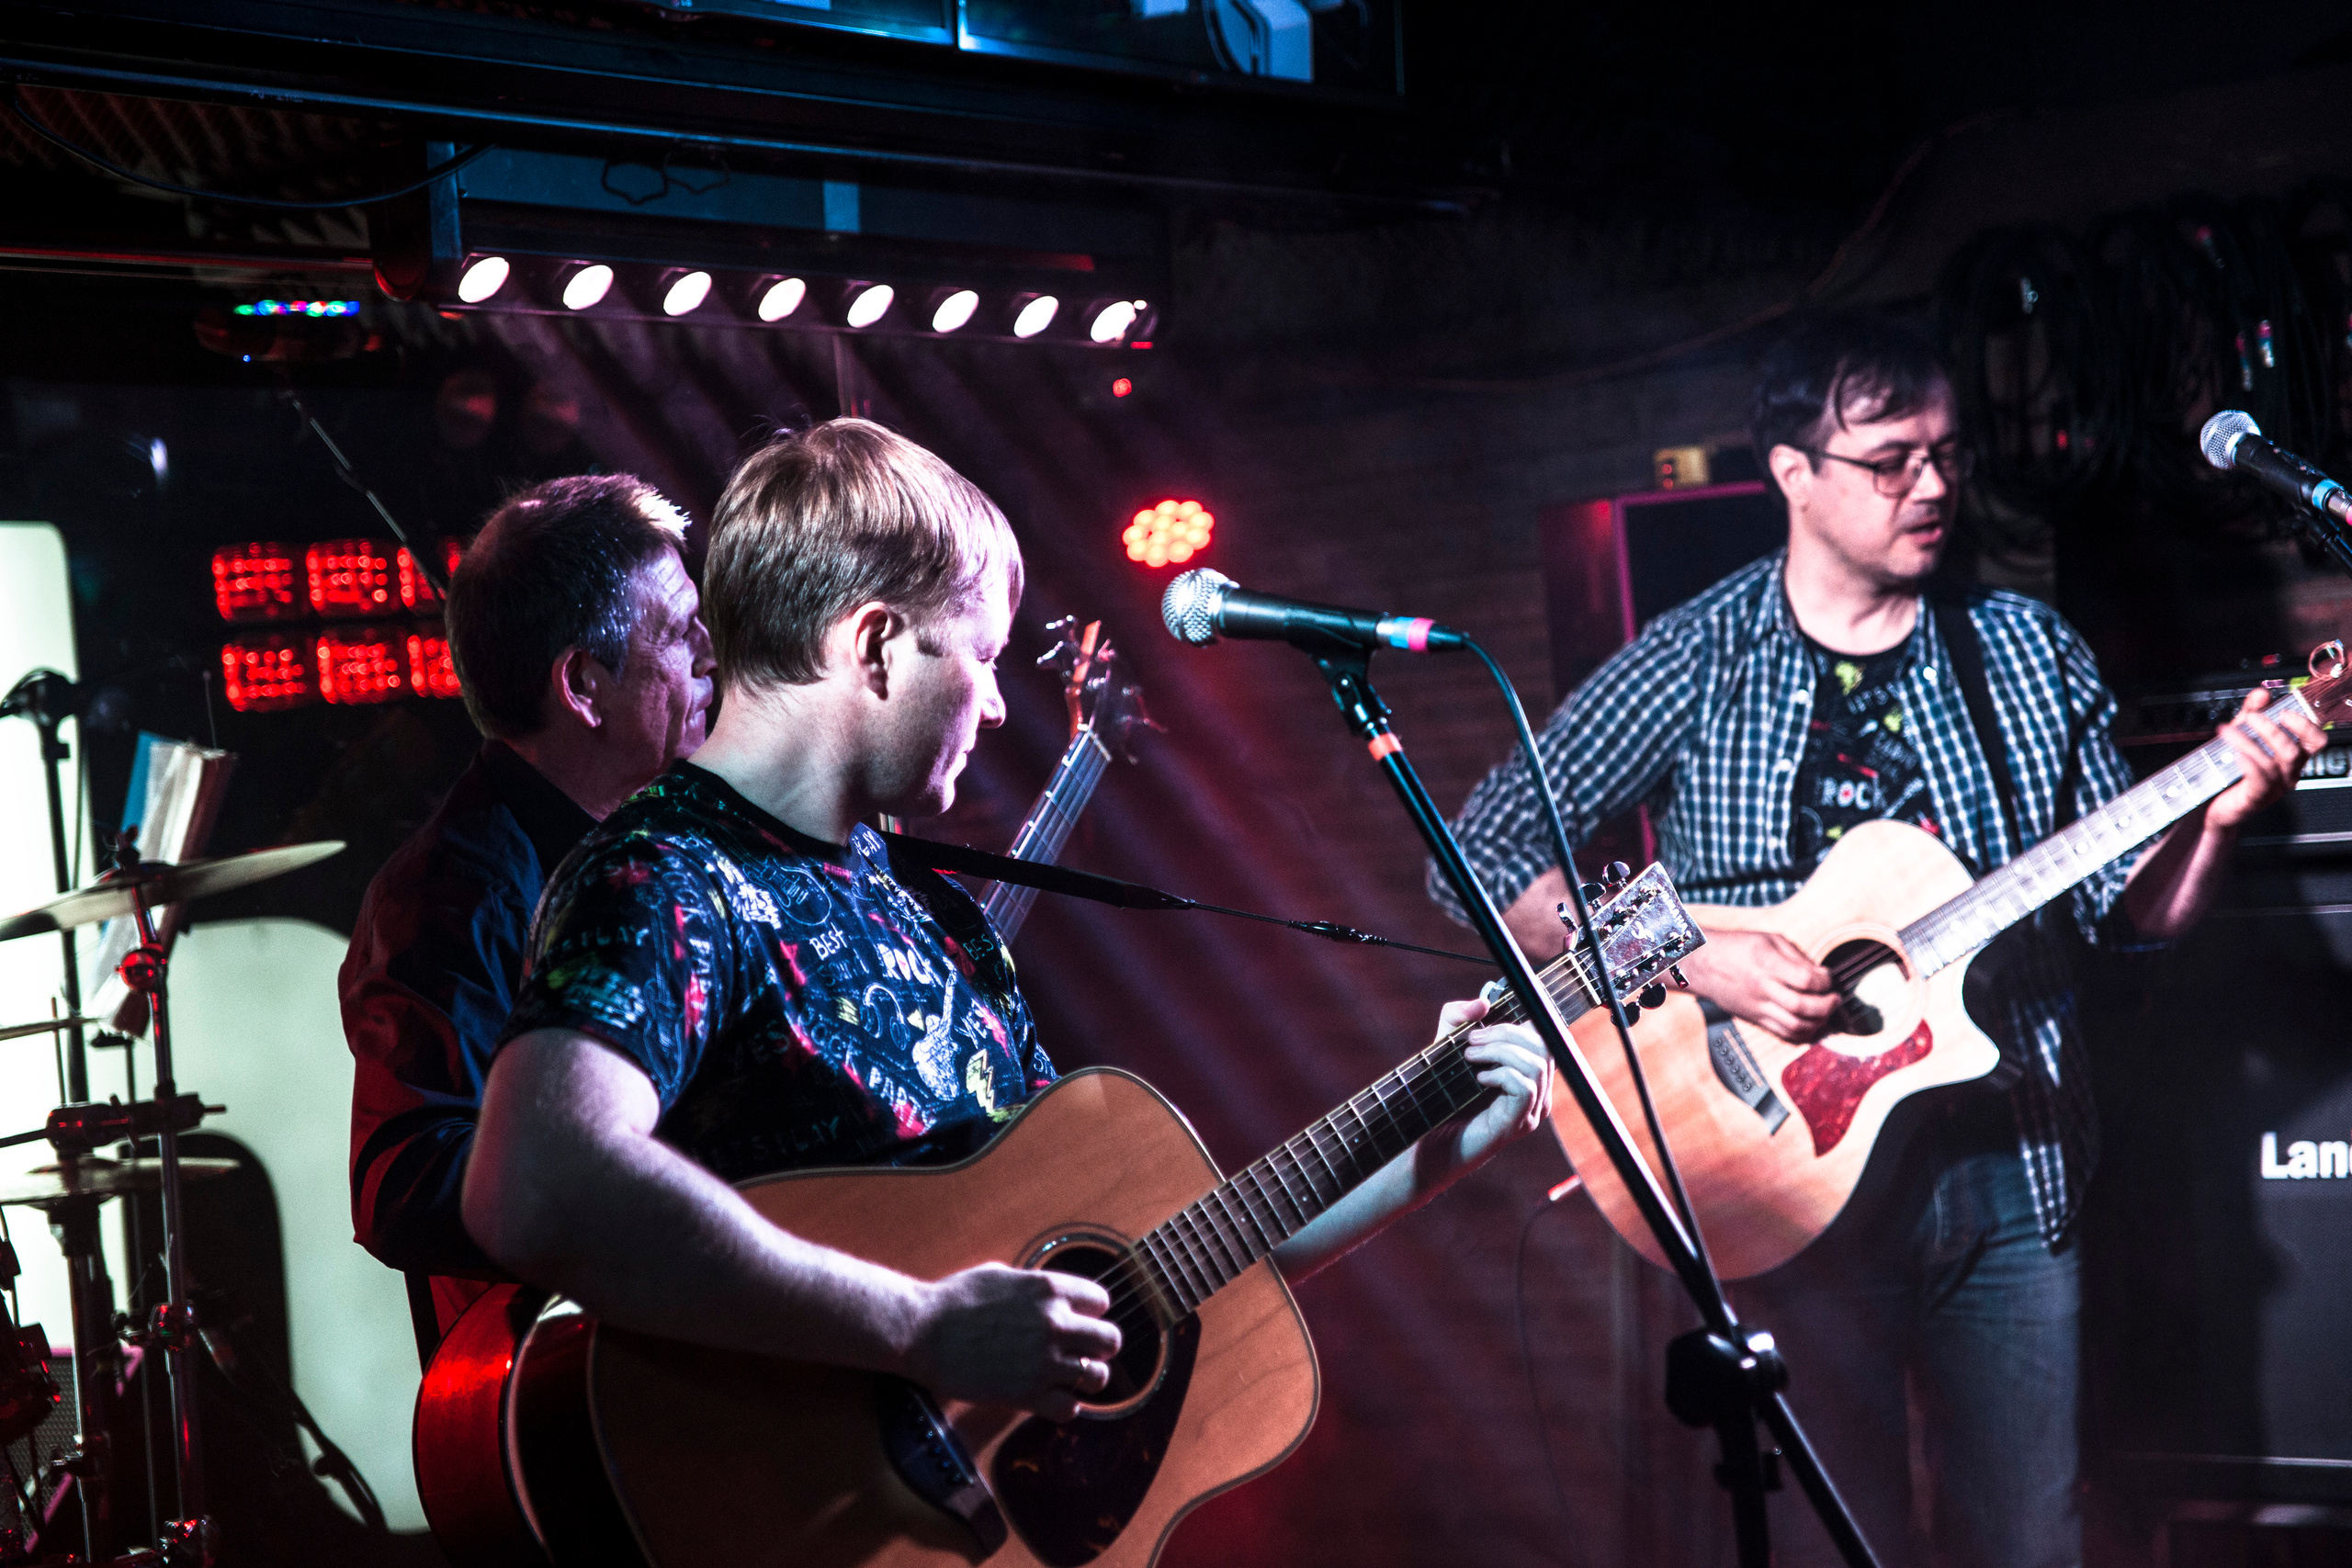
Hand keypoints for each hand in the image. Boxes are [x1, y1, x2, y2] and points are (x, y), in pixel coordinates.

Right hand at [905, 1263, 1121, 1421]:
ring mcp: (1044, 1361)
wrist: (921, 1331)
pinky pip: (1070, 1409)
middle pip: (1111, 1340)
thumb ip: (1032, 1286)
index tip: (1077, 1320)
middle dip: (1099, 1347)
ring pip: (1098, 1377)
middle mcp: (1055, 1324)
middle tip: (1082, 1352)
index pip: (1101, 1301)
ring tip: (1068, 1378)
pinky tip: (1050, 1399)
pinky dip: (1065, 1407)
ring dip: (1085, 1378)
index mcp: (1050, 1289)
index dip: (1090, 1312)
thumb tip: (1045, 1294)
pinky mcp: (1028, 1395)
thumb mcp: (999, 1275)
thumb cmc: (954, 1300)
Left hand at [1435, 997, 1554, 1165]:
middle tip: (1471, 1040)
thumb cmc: (1440, 1097)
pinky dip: (1501, 1074)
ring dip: (1500, 1052)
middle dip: (1506, 1033)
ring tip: (1470, 1056)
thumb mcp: (1445, 1047)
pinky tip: (1479, 1078)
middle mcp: (1537, 1093)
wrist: (1427, 1143)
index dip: (1524, 1022)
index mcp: (1528, 1073)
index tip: (1490, 1020)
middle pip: (1544, 1046)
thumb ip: (1457, 1019)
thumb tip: (1482, 1002)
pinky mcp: (1517, 1124)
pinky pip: (1525, 1088)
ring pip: (1535, 1065)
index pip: (1546, 1038)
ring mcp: (1530, 1111)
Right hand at [1673, 929, 1838, 1042]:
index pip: (1805, 980)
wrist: (1702, 964)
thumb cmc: (1736, 948)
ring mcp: (1758, 1007)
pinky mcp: (1755, 1019)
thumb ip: (1797, 957)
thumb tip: (1821, 975)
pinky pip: (1783, 1034)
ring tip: (1825, 1013)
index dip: (1825, 981)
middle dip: (1827, 1005)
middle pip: (1802, 1006)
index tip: (1829, 978)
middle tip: (1835, 999)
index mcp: (1767, 964)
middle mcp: (1762, 988)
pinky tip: (1811, 1025)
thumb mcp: (1769, 940)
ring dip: (1818, 1023)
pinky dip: (1802, 1034)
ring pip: (1795, 1026)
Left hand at [2205, 686, 2325, 832]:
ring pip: (2272, 761)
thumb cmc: (2232, 768)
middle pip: (2295, 750)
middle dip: (2273, 729)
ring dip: (2248, 741)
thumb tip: (2262, 693)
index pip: (2316, 741)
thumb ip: (2253, 711)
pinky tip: (2236, 753)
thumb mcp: (2243, 733)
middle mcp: (2288, 772)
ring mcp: (2274, 786)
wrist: (2212, 802)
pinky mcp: (2256, 797)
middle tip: (2251, 717)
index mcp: (2293, 756)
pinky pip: (2259, 778)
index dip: (2305, 724)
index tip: (2285, 711)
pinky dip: (2249, 762)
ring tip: (2227, 730)